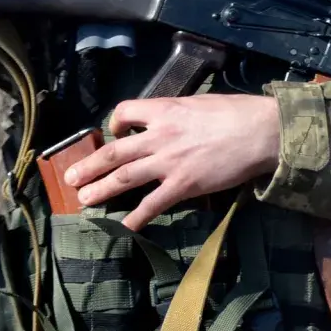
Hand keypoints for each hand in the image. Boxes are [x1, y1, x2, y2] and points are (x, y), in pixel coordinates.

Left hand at [63, 94, 280, 230]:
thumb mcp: (199, 103)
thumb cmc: (237, 113)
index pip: (125, 111)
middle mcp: (159, 135)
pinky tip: (123, 228)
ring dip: (100, 189)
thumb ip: (178, 113)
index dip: (114, 122)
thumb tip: (169, 120)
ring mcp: (169, 162)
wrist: (260, 132)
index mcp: (164, 109)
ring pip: (124, 176)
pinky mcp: (182, 185)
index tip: (114, 132)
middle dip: (89, 165)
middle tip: (70, 177)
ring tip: (83, 199)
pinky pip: (152, 204)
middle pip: (114, 151)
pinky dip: (134, 218)